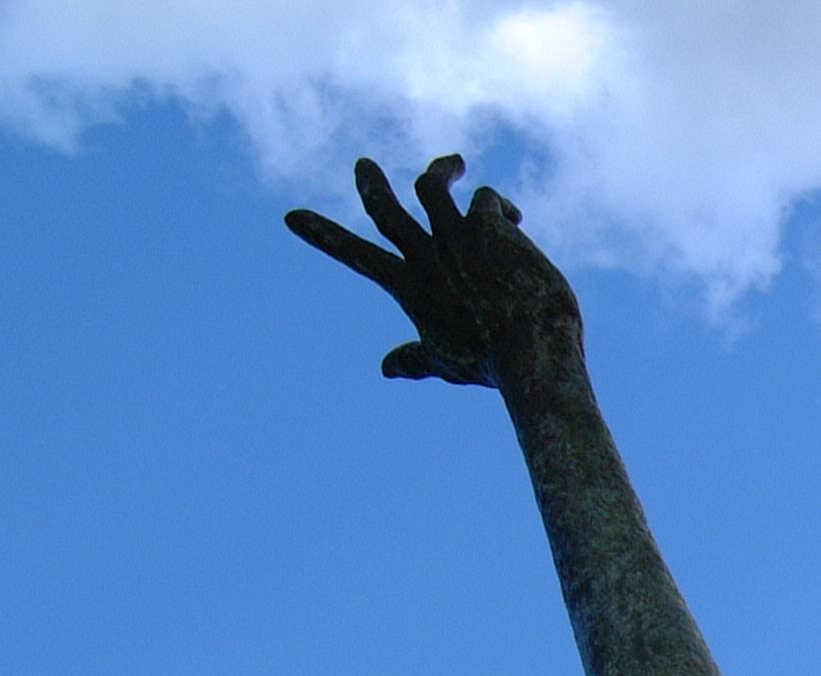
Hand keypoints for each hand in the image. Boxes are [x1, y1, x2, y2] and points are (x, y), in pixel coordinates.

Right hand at [285, 155, 578, 388]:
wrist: (528, 350)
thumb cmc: (491, 363)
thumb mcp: (446, 363)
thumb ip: (415, 360)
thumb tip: (386, 368)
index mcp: (409, 288)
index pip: (357, 256)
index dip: (323, 235)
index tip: (292, 216)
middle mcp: (425, 256)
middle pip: (385, 208)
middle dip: (371, 185)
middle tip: (363, 165)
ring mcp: (454, 236)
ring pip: (431, 184)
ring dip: (440, 169)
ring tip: (455, 163)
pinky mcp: (488, 225)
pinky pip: (485, 198)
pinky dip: (496, 205)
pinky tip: (513, 219)